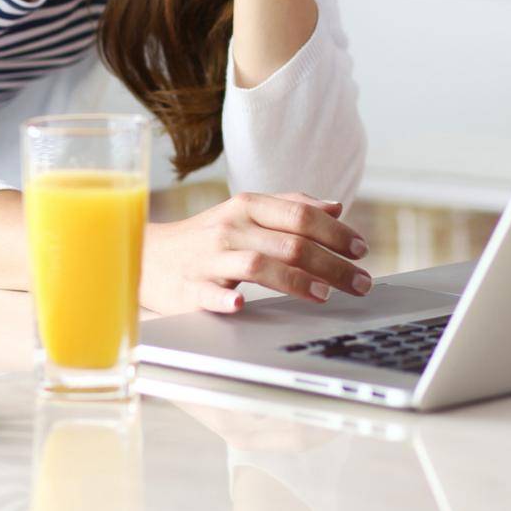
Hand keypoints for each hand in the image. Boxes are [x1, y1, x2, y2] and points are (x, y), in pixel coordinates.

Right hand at [139, 190, 372, 314]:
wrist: (148, 255)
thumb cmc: (207, 236)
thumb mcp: (246, 213)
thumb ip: (290, 206)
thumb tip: (336, 206)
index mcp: (247, 206)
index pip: (300, 214)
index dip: (336, 232)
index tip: (362, 251)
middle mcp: (231, 227)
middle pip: (290, 242)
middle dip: (332, 264)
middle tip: (361, 284)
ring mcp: (209, 258)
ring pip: (258, 263)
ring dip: (295, 280)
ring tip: (325, 295)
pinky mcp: (189, 287)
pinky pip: (208, 292)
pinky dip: (224, 298)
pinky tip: (241, 304)